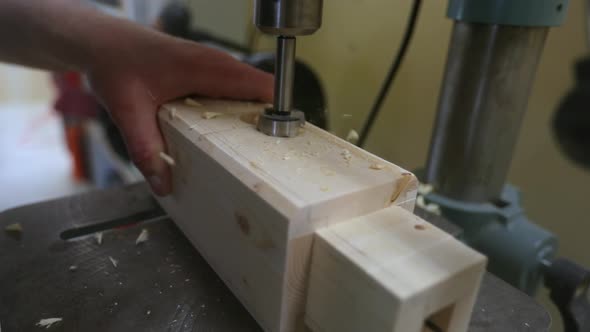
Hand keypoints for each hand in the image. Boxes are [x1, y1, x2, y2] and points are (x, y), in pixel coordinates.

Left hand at [86, 31, 272, 195]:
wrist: (104, 41)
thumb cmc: (116, 64)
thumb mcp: (127, 111)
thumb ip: (145, 149)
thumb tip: (164, 184)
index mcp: (204, 69)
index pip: (259, 85)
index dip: (276, 110)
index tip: (281, 136)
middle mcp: (215, 62)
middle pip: (261, 87)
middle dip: (270, 116)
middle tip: (269, 148)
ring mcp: (212, 63)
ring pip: (250, 85)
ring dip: (256, 110)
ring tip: (255, 142)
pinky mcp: (207, 68)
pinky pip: (236, 85)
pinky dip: (241, 104)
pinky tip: (230, 127)